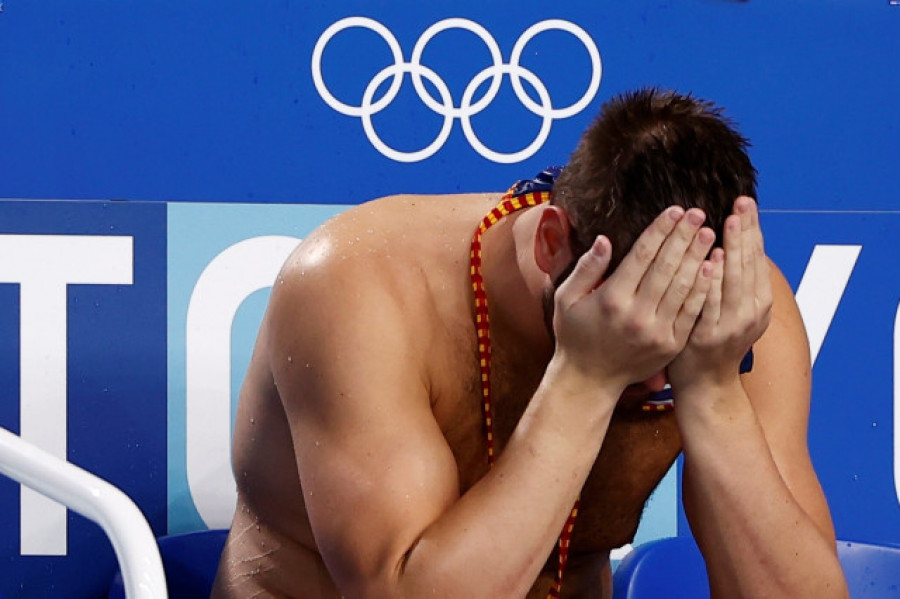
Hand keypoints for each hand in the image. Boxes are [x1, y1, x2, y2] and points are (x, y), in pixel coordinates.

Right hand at [551, 206, 715, 395]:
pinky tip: (711, 268)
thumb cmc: (575, 335)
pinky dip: (703, 288)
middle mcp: (636, 314)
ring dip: (698, 257)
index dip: (660, 230)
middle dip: (684, 237)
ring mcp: (656, 331)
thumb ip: (585, 268)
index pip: (641, 256)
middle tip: (699, 214)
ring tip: (709, 234)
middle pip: (666, 267)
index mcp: (611, 298)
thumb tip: (604, 240)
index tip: (675, 210)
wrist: (589, 380)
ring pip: (683, 287)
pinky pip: (691, 311)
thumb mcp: (566, 299)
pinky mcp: (670, 344)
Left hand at [668, 197, 772, 395]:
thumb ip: (736, 281)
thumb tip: (734, 243)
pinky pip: (711, 303)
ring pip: (735, 281)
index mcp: (759, 303)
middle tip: (741, 203)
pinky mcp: (709, 336)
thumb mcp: (734, 311)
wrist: (704, 385)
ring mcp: (731, 326)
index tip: (746, 203)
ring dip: (734, 250)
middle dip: (746, 232)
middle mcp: (751, 313)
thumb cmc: (712, 341)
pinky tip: (711, 260)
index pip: (757, 258)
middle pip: (750, 265)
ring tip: (729, 222)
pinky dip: (713, 281)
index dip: (753, 230)